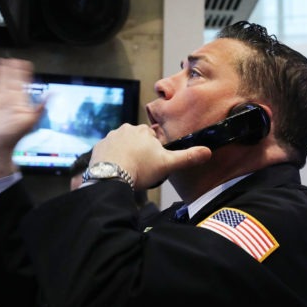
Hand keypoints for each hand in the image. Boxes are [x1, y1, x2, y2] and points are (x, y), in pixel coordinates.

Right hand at [0, 58, 45, 179]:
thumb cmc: (15, 136)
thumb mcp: (31, 120)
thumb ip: (41, 106)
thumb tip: (54, 93)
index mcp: (18, 102)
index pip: (20, 83)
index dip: (21, 73)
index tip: (23, 63)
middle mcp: (6, 101)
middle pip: (7, 81)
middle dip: (9, 70)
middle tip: (10, 59)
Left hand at [90, 123, 211, 189]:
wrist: (111, 177)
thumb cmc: (140, 169)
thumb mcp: (167, 164)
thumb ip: (187, 157)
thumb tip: (208, 152)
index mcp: (143, 131)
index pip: (151, 137)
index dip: (153, 150)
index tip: (153, 162)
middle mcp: (125, 129)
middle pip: (136, 139)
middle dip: (138, 151)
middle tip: (141, 168)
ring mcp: (110, 137)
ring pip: (121, 144)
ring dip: (124, 154)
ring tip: (128, 171)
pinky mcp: (98, 147)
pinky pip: (107, 151)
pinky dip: (111, 159)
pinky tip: (115, 170)